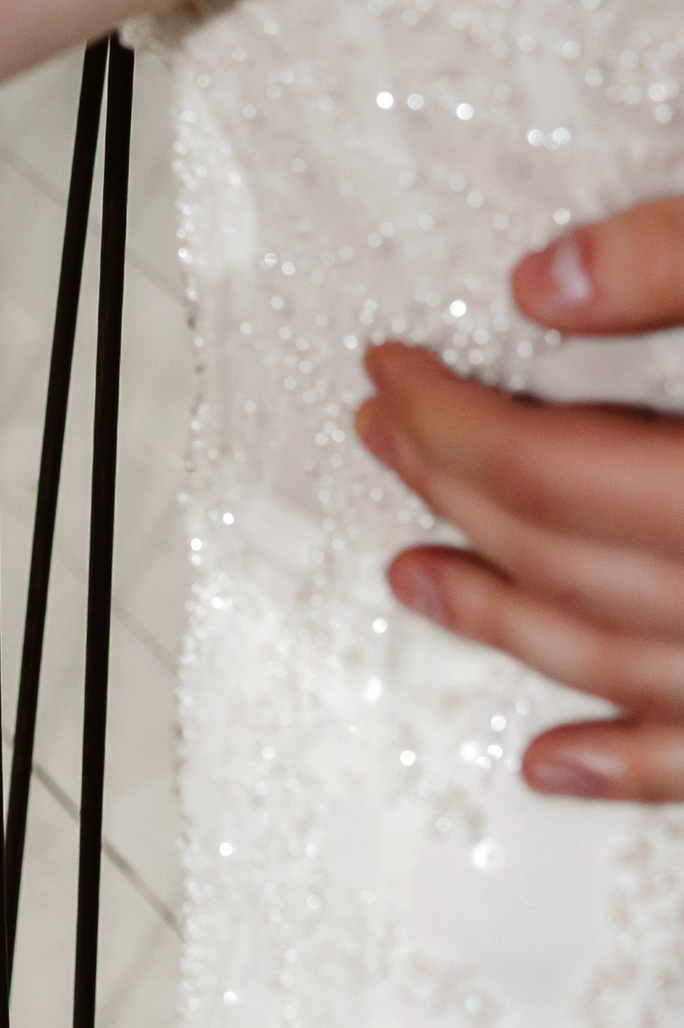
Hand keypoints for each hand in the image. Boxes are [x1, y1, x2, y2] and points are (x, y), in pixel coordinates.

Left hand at [355, 193, 683, 798]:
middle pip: (567, 553)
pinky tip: (548, 767)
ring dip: (502, 622)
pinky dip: (623, 767)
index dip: (453, 414)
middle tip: (375, 432)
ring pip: (618, 663)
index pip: (555, 463)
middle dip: (453, 487)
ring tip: (412, 577)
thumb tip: (540, 284)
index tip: (386, 365)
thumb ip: (680, 260)